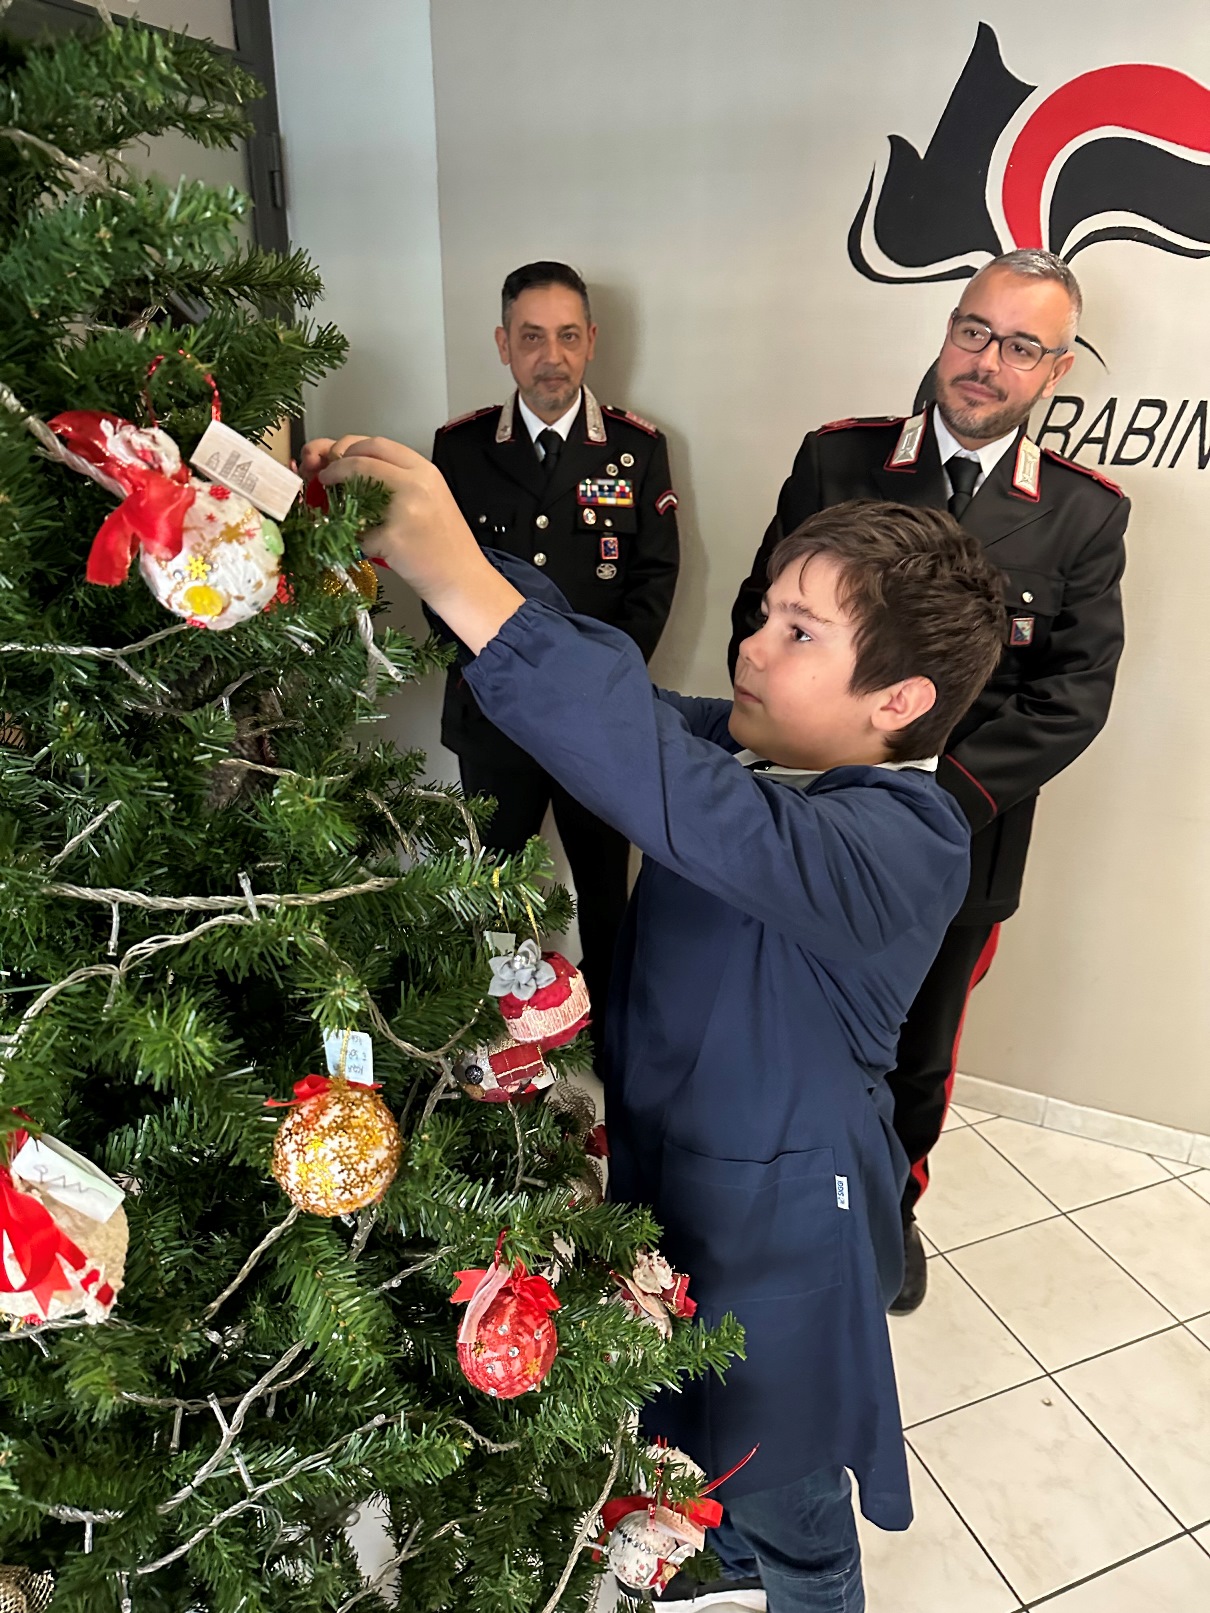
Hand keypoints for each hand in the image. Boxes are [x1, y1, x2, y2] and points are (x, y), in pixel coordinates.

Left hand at [302, 435, 523, 653]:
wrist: (463, 579)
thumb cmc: (446, 545)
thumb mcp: (430, 500)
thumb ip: (400, 482)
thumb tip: (356, 472)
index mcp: (425, 472)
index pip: (378, 444)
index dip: (350, 448)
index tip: (338, 458)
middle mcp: (416, 483)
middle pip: (363, 457)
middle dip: (337, 464)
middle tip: (326, 477)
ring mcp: (404, 508)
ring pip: (355, 486)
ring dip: (339, 495)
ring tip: (337, 508)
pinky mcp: (393, 537)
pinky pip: (359, 532)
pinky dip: (357, 539)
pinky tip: (366, 546)